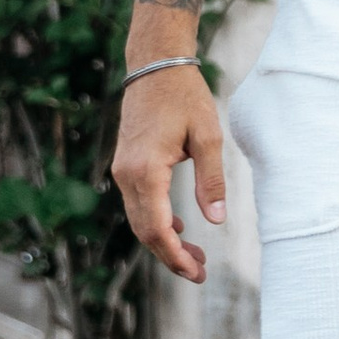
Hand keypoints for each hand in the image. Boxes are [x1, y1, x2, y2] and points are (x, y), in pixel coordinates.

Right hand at [110, 61, 225, 286]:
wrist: (154, 66)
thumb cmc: (184, 97)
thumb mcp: (208, 136)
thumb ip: (211, 179)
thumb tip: (216, 220)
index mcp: (145, 171)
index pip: (157, 228)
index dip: (176, 255)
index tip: (197, 271)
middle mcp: (126, 175)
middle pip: (145, 231)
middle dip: (171, 256)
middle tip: (200, 272)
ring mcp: (122, 171)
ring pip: (140, 220)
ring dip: (165, 241)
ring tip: (195, 256)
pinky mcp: (126, 165)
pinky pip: (139, 204)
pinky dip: (157, 222)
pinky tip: (180, 228)